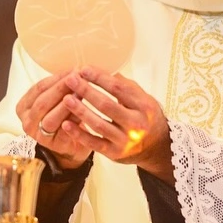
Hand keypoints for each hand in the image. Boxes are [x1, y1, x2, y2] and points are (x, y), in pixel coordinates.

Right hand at [16, 71, 90, 169]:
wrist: (72, 142)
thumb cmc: (63, 115)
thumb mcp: (56, 99)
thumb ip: (61, 86)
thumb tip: (77, 69)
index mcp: (23, 106)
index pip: (39, 88)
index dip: (57, 78)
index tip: (73, 69)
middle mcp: (27, 121)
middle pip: (43, 102)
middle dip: (61, 88)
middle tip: (78, 78)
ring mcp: (39, 135)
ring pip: (51, 118)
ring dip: (67, 104)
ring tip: (82, 91)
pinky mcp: (54, 145)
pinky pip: (64, 131)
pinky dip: (74, 120)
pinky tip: (85, 110)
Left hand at [59, 67, 173, 182]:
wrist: (155, 146)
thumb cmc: (144, 116)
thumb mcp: (142, 98)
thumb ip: (123, 85)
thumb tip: (100, 69)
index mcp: (143, 106)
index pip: (118, 88)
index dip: (99, 78)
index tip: (84, 69)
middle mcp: (136, 124)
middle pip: (106, 105)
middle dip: (86, 91)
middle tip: (70, 80)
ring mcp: (125, 140)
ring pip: (98, 124)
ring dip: (80, 111)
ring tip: (66, 99)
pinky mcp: (114, 153)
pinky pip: (93, 143)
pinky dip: (79, 134)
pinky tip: (66, 124)